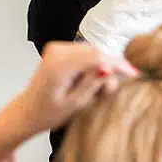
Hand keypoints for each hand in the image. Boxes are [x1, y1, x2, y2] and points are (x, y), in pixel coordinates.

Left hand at [10, 42, 135, 134]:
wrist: (28, 111)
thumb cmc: (48, 113)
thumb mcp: (75, 104)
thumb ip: (92, 84)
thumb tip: (109, 69)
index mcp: (59, 65)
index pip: (96, 57)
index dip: (118, 64)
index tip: (134, 74)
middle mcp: (57, 51)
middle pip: (96, 52)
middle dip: (109, 69)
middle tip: (108, 92)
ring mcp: (57, 48)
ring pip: (93, 52)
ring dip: (101, 68)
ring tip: (98, 89)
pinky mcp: (59, 50)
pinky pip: (85, 53)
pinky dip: (93, 65)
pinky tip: (90, 81)